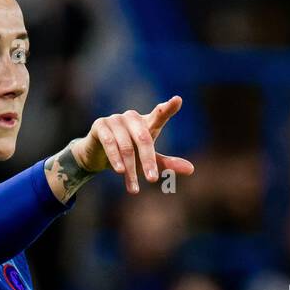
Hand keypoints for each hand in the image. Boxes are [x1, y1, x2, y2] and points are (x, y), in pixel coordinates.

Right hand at [72, 96, 194, 192]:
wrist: (98, 156)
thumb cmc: (129, 156)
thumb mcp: (149, 161)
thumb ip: (168, 164)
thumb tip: (191, 169)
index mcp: (147, 123)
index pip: (160, 114)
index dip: (168, 108)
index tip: (177, 100)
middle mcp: (132, 118)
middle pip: (144, 138)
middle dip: (148, 161)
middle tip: (152, 180)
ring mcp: (115, 120)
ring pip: (126, 146)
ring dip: (130, 169)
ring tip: (134, 189)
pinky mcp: (100, 125)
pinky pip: (109, 142)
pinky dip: (115, 158)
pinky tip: (120, 171)